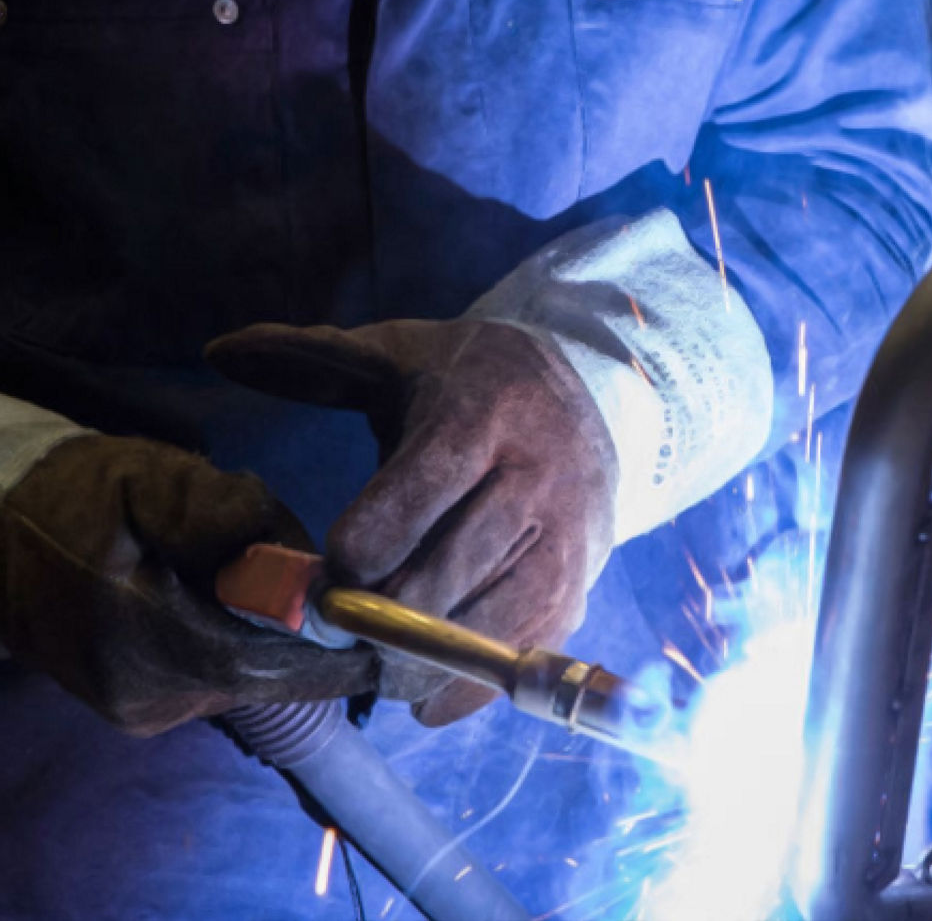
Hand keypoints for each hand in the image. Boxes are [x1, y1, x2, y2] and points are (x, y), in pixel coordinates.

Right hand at [0, 435, 375, 736]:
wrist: (2, 533)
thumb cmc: (85, 496)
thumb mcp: (154, 480)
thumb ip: (223, 512)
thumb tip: (293, 562)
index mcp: (141, 641)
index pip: (262, 669)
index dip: (331, 657)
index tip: (385, 633)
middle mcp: (143, 696)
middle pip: (263, 679)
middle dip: (310, 639)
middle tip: (342, 592)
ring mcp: (140, 711)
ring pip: (245, 682)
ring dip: (278, 641)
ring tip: (279, 583)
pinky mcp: (142, 709)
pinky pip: (219, 682)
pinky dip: (247, 647)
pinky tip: (240, 603)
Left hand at [207, 319, 617, 725]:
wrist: (593, 398)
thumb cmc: (473, 384)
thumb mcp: (401, 355)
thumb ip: (316, 357)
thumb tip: (223, 350)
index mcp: (484, 414)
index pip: (421, 493)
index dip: (364, 545)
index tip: (328, 569)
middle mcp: (539, 475)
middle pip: (452, 570)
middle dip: (384, 614)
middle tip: (339, 627)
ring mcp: (570, 534)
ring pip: (494, 621)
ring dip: (424, 660)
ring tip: (376, 665)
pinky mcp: (583, 582)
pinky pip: (527, 652)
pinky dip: (471, 689)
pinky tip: (423, 697)